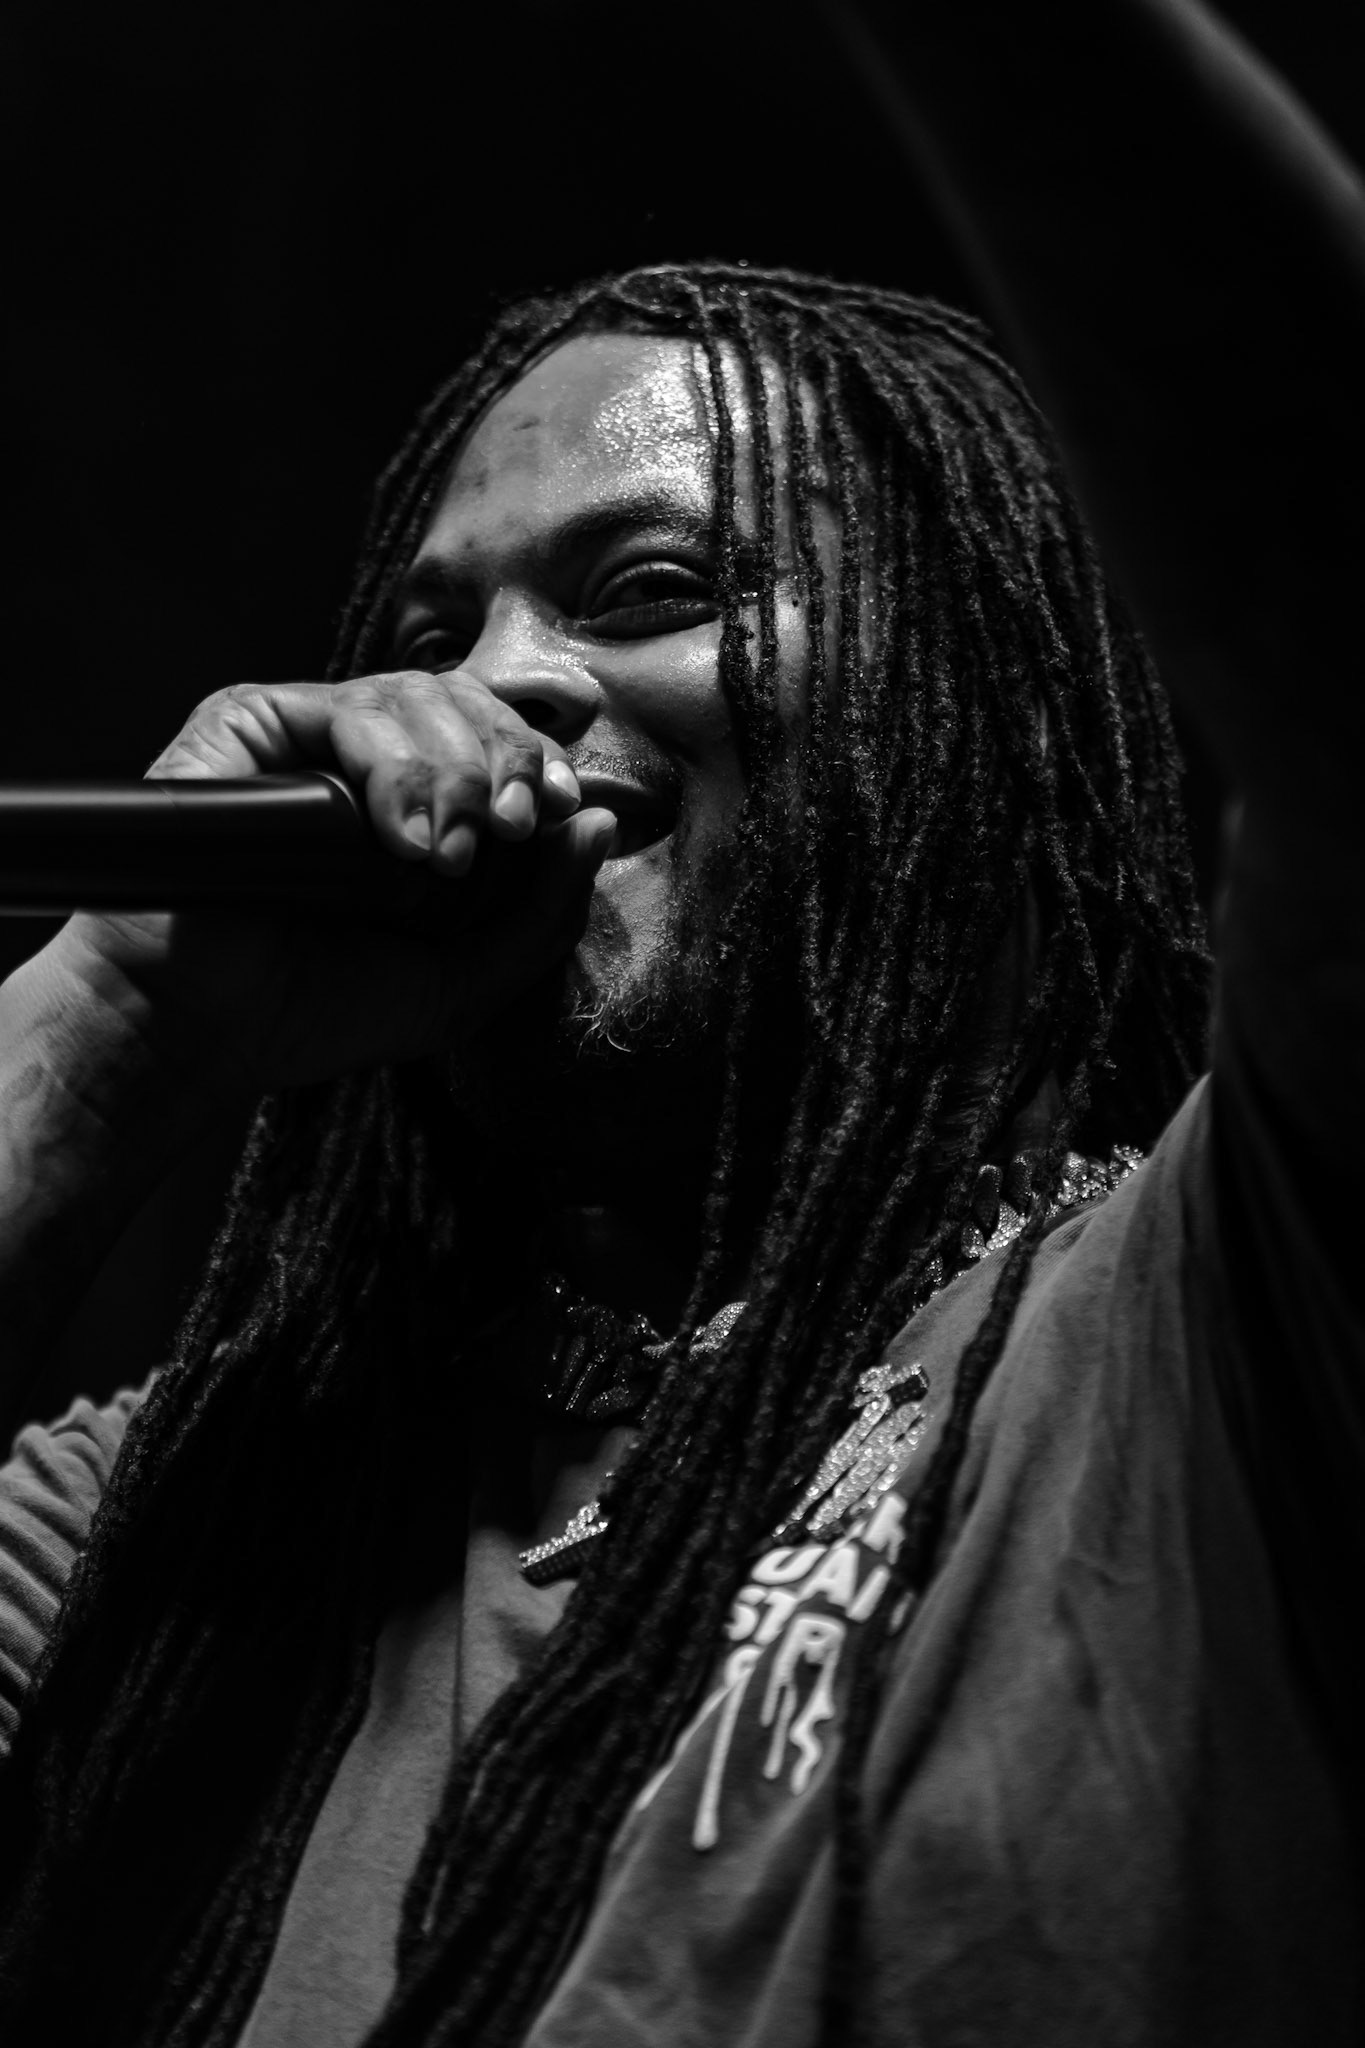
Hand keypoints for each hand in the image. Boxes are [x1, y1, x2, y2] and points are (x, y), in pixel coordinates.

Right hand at [40, 669, 615, 1105]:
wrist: (202, 1031)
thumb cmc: (314, 1008)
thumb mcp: (459, 980)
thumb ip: (539, 913)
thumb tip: (601, 820)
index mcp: (413, 801)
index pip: (493, 740)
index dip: (533, 760)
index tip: (558, 810)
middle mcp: (361, 758)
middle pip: (462, 701)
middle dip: (505, 757)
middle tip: (514, 829)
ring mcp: (304, 736)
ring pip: (411, 696)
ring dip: (452, 773)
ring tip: (445, 858)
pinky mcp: (248, 724)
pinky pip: (341, 708)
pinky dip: (388, 766)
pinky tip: (397, 841)